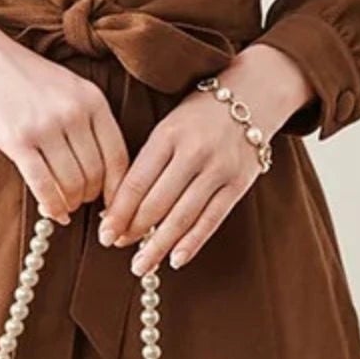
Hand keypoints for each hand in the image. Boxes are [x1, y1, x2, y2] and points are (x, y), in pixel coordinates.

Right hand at [0, 7, 128, 223]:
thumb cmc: (26, 79)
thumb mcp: (70, 88)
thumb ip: (90, 122)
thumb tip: (106, 172)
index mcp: (92, 100)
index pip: (118, 156)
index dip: (118, 188)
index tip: (113, 202)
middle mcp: (73, 113)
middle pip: (96, 174)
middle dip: (91, 197)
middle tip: (82, 203)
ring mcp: (45, 127)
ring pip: (72, 183)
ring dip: (71, 203)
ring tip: (66, 206)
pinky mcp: (17, 140)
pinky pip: (43, 185)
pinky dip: (52, 206)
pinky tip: (53, 212)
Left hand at [95, 44, 312, 274]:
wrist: (255, 93)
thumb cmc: (200, 115)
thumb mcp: (168, 126)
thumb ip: (147, 162)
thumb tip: (119, 209)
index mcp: (168, 133)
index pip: (136, 182)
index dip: (118, 212)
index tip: (104, 233)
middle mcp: (194, 151)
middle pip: (157, 202)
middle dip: (134, 231)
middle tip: (117, 248)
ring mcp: (219, 169)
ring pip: (182, 216)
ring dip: (158, 246)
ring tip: (141, 265)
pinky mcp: (239, 183)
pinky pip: (212, 219)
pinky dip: (192, 243)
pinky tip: (176, 260)